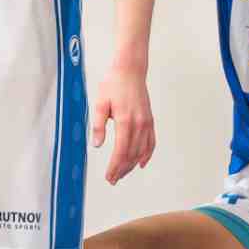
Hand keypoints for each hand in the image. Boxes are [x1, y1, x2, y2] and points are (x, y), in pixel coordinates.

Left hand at [89, 63, 154, 183]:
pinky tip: (141, 163)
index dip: (115, 167)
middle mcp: (139, 124)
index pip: (121, 151)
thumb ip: (98, 125)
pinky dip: (147, 155)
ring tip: (122, 173)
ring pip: (141, 151)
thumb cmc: (113, 83)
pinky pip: (151, 142)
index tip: (109, 176)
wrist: (130, 70)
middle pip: (131, 154)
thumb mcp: (100, 103)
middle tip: (113, 179)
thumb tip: (97, 145)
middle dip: (122, 169)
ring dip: (132, 165)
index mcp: (125, 121)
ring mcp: (146, 123)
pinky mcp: (149, 120)